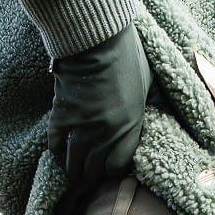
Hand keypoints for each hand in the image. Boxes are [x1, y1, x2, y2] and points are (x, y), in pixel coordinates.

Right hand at [48, 25, 150, 190]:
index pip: (117, 167)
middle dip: (93, 176)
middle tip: (91, 173)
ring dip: (74, 170)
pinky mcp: (61, 116)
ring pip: (73, 166)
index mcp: (130, 126)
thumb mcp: (148, 86)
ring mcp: (81, 126)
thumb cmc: (127, 57)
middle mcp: (105, 133)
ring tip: (76, 170)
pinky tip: (61, 151)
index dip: (113, 172)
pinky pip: (56, 146)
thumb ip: (149, 109)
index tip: (110, 168)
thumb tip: (158, 121)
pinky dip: (57, 151)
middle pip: (94, 172)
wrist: (96, 38)